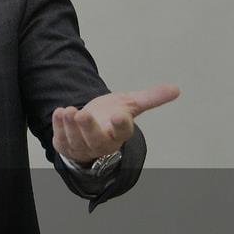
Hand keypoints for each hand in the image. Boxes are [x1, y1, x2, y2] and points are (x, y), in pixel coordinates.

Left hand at [52, 84, 179, 164]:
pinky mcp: (65, 143)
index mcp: (119, 132)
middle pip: (96, 139)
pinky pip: (61, 137)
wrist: (89, 125)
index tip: (120, 115)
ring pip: (76, 139)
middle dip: (88, 128)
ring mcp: (82, 145)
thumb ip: (151, 98)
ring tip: (68, 111)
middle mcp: (101, 141)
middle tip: (82, 115)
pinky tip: (59, 112)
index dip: (121, 124)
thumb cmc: (111, 115)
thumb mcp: (130, 104)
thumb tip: (176, 89)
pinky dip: (58, 126)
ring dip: (70, 126)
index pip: (122, 131)